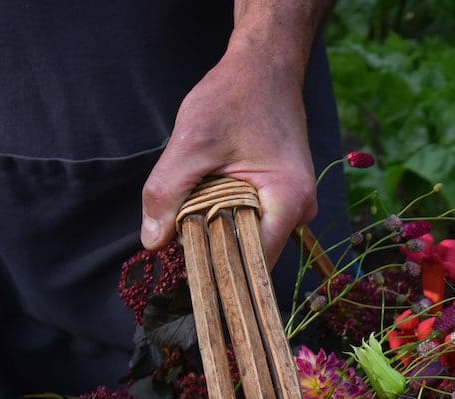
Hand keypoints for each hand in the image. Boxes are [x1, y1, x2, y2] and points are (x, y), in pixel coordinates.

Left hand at [140, 37, 316, 268]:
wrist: (265, 69)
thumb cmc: (234, 97)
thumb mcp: (191, 143)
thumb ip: (168, 192)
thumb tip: (153, 242)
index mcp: (289, 201)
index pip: (254, 261)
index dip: (219, 271)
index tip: (184, 274)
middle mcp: (302, 212)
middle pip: (252, 253)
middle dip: (213, 249)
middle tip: (175, 238)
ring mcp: (296, 207)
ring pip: (250, 238)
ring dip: (217, 231)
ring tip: (188, 213)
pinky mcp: (285, 199)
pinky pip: (253, 222)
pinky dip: (225, 217)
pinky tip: (206, 199)